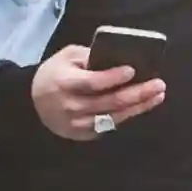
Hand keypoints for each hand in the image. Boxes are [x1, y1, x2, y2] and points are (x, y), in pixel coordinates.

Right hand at [31, 45, 163, 142]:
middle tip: (159, 84)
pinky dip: (128, 116)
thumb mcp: (67, 57)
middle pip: (109, 102)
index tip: (132, 70)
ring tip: (158, 95)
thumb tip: (120, 58)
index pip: (92, 82)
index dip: (113, 77)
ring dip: (139, 106)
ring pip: (114, 117)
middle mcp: (70, 106)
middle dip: (138, 93)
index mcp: (63, 83)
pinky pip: (110, 126)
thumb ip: (91, 56)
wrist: (32, 101)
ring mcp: (76, 124)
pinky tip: (142, 106)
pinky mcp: (82, 134)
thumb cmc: (55, 73)